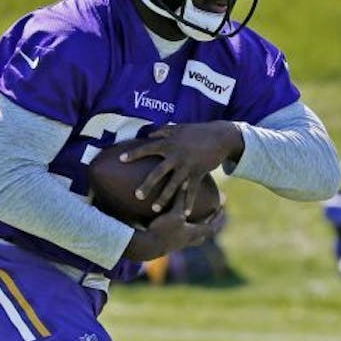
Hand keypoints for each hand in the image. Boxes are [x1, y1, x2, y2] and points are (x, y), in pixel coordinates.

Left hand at [116, 121, 242, 214]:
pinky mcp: (198, 173)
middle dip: (147, 185)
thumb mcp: (179, 127)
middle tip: (137, 196)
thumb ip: (163, 131)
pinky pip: (192, 190)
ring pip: (173, 185)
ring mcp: (187, 166)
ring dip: (164, 198)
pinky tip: (184, 213)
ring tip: (154, 209)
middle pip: (158, 172)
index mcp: (169, 144)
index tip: (120, 160)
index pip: (147, 148)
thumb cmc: (197, 131)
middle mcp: (176, 156)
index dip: (134, 154)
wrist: (220, 136)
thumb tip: (149, 135)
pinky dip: (188, 202)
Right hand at [123, 204, 226, 261]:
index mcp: (194, 234)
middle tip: (212, 218)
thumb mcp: (174, 213)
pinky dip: (184, 230)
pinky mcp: (168, 245)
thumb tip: (187, 180)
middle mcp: (189, 240)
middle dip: (210, 225)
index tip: (222, 209)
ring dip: (196, 229)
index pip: (212, 226)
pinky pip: (181, 238)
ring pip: (193, 238)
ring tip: (196, 221)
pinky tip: (179, 225)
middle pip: (205, 234)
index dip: (218, 217)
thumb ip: (181, 198)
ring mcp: (179, 244)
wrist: (147, 247)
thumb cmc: (163, 230)